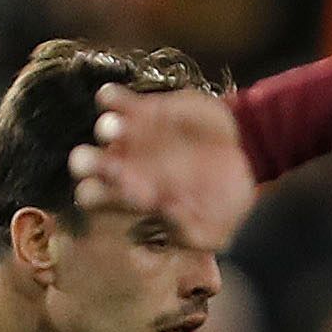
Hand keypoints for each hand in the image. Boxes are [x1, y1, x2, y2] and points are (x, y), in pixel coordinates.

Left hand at [75, 84, 256, 251]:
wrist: (242, 157)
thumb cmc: (222, 200)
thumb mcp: (215, 229)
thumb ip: (194, 233)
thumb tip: (173, 218)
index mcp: (133, 198)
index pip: (99, 200)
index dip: (105, 198)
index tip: (127, 196)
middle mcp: (123, 167)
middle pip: (89, 165)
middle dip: (91, 164)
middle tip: (111, 166)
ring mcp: (132, 137)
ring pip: (104, 130)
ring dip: (107, 128)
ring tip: (118, 127)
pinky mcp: (145, 110)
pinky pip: (114, 100)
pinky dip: (113, 99)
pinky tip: (121, 102)